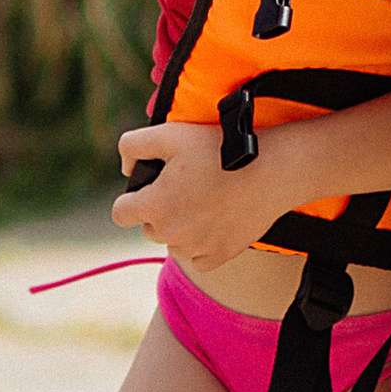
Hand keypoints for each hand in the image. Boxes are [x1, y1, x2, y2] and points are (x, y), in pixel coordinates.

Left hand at [113, 119, 280, 269]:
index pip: (121, 213)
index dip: (131, 199)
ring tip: (204, 202)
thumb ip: (133, 146)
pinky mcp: (219, 256)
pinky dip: (202, 244)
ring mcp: (195, 248)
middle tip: (185, 189)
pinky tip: (216, 220)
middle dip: (160, 211)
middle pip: (149, 228)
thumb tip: (126, 169)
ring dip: (181, 229)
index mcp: (154, 205)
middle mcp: (170, 233)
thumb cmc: (219, 148)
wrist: (270, 170)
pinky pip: (198, 258)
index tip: (149, 190)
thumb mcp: (169, 134)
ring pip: (174, 243)